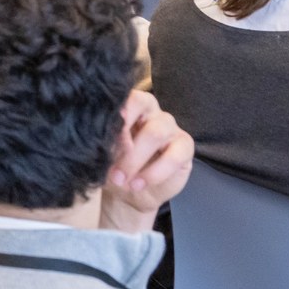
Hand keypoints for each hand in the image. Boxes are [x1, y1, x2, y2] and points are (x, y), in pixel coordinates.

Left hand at [99, 89, 193, 232]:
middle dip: (122, 141)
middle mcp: (151, 112)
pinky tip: (139, 184)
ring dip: (135, 159)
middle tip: (109, 166)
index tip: (104, 128)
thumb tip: (104, 140)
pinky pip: (174, 157)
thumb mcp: (103, 154)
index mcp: (129, 106)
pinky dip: (154, 173)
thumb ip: (105, 142)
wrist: (129, 192)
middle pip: (142, 110)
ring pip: (156, 133)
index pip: (127, 95)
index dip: (118, 109)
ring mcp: (170, 128)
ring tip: (121, 180)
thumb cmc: (113, 166)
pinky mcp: (185, 147)